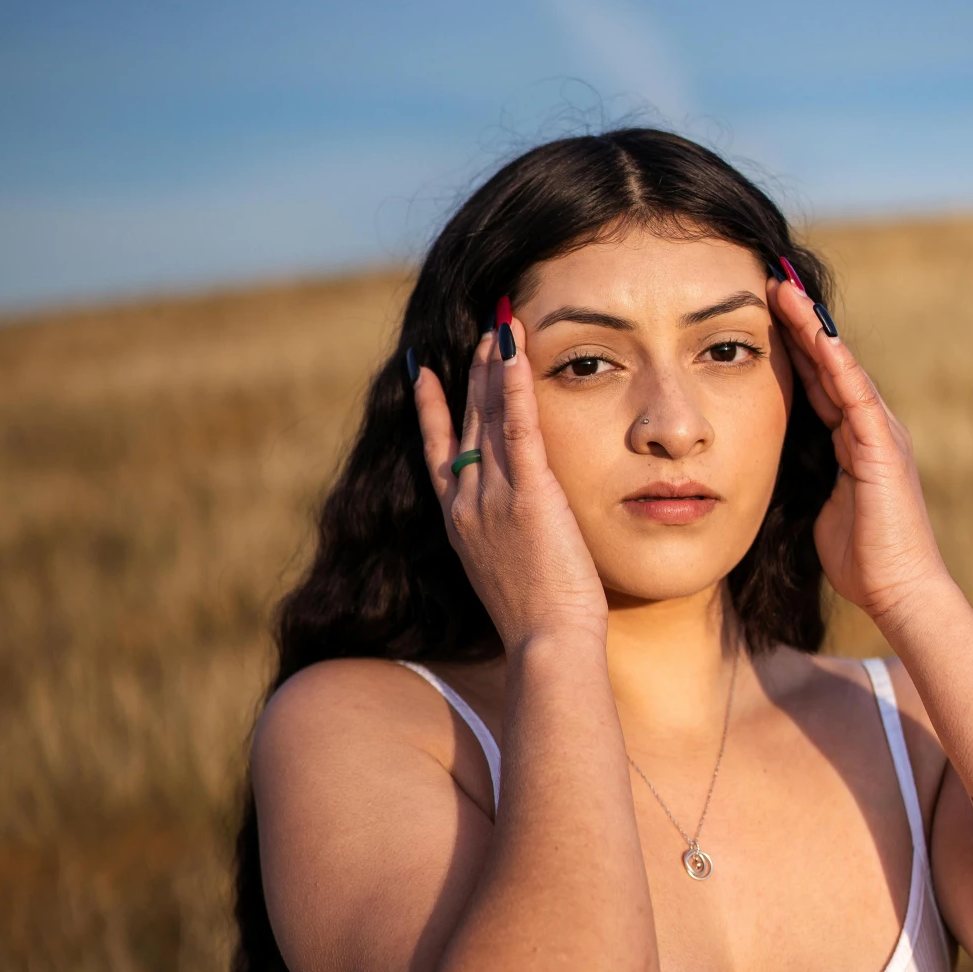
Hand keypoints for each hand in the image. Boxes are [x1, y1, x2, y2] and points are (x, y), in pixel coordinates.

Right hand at [414, 319, 610, 649]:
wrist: (545, 645)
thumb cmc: (538, 625)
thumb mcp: (511, 575)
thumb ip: (508, 541)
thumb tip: (523, 530)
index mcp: (460, 524)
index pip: (439, 453)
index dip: (433, 410)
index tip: (427, 374)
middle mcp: (467, 503)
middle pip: (467, 423)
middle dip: (475, 373)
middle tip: (485, 331)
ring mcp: (493, 497)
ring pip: (489, 416)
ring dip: (494, 367)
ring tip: (502, 326)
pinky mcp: (528, 495)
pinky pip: (518, 428)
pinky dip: (515, 385)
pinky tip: (517, 351)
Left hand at [769, 273, 950, 627]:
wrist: (900, 590)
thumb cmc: (862, 559)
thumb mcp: (820, 507)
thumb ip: (806, 478)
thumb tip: (771, 467)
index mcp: (854, 440)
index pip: (818, 381)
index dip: (791, 347)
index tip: (761, 313)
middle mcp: (871, 427)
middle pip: (829, 362)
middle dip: (800, 322)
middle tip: (770, 280)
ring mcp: (881, 433)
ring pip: (841, 367)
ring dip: (812, 328)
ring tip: (783, 290)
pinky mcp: (883, 448)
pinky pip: (855, 395)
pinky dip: (835, 363)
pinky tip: (813, 335)